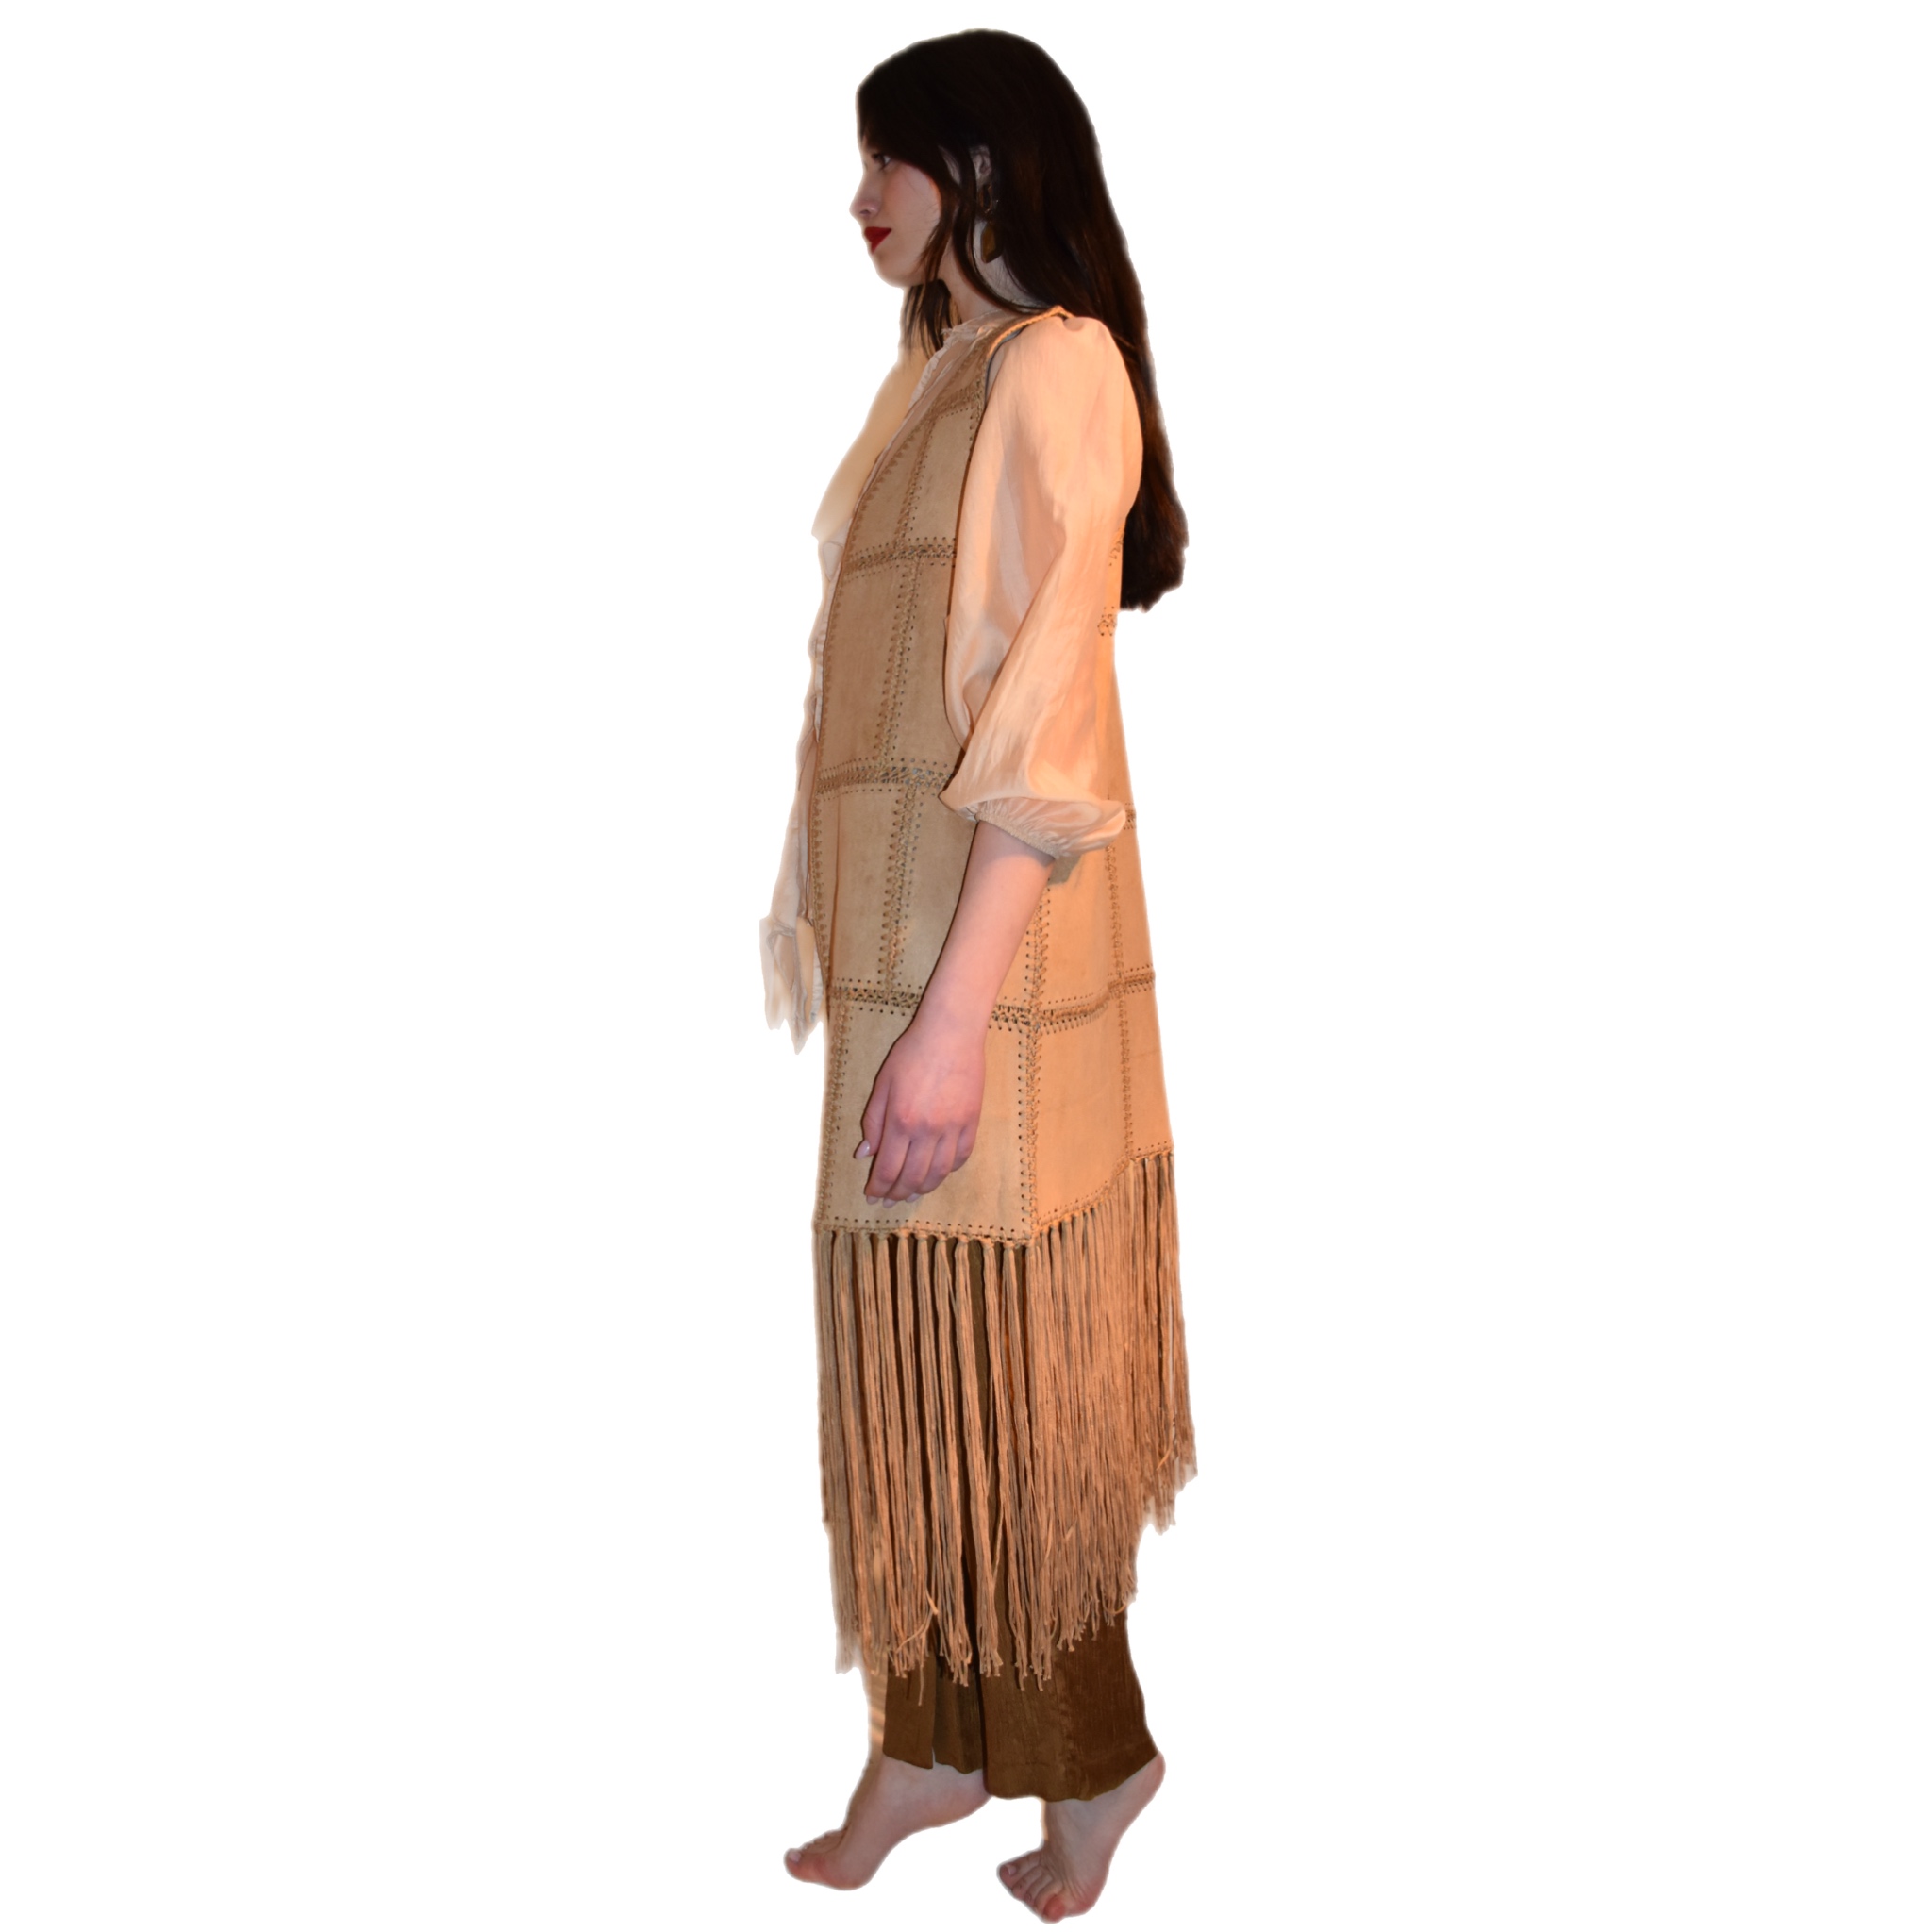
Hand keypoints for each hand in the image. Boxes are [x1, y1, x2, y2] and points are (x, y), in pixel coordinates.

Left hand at [855, 1010, 986, 1203]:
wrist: (951, 1034)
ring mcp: (953, 1128)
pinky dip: (949, 1171)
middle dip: (898, 1194)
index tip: (872, 1195)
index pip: (888, 1168)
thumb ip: (873, 1122)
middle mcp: (928, 1130)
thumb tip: (865, 1153)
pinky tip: (938, 1172)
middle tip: (889, 1200)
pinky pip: (962, 1157)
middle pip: (912, 1177)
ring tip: (911, 1192)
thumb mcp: (883, 1085)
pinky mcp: (972, 1122)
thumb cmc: (912, 1054)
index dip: (879, 1187)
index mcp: (901, 1121)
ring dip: (923, 1188)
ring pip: (939, 1173)